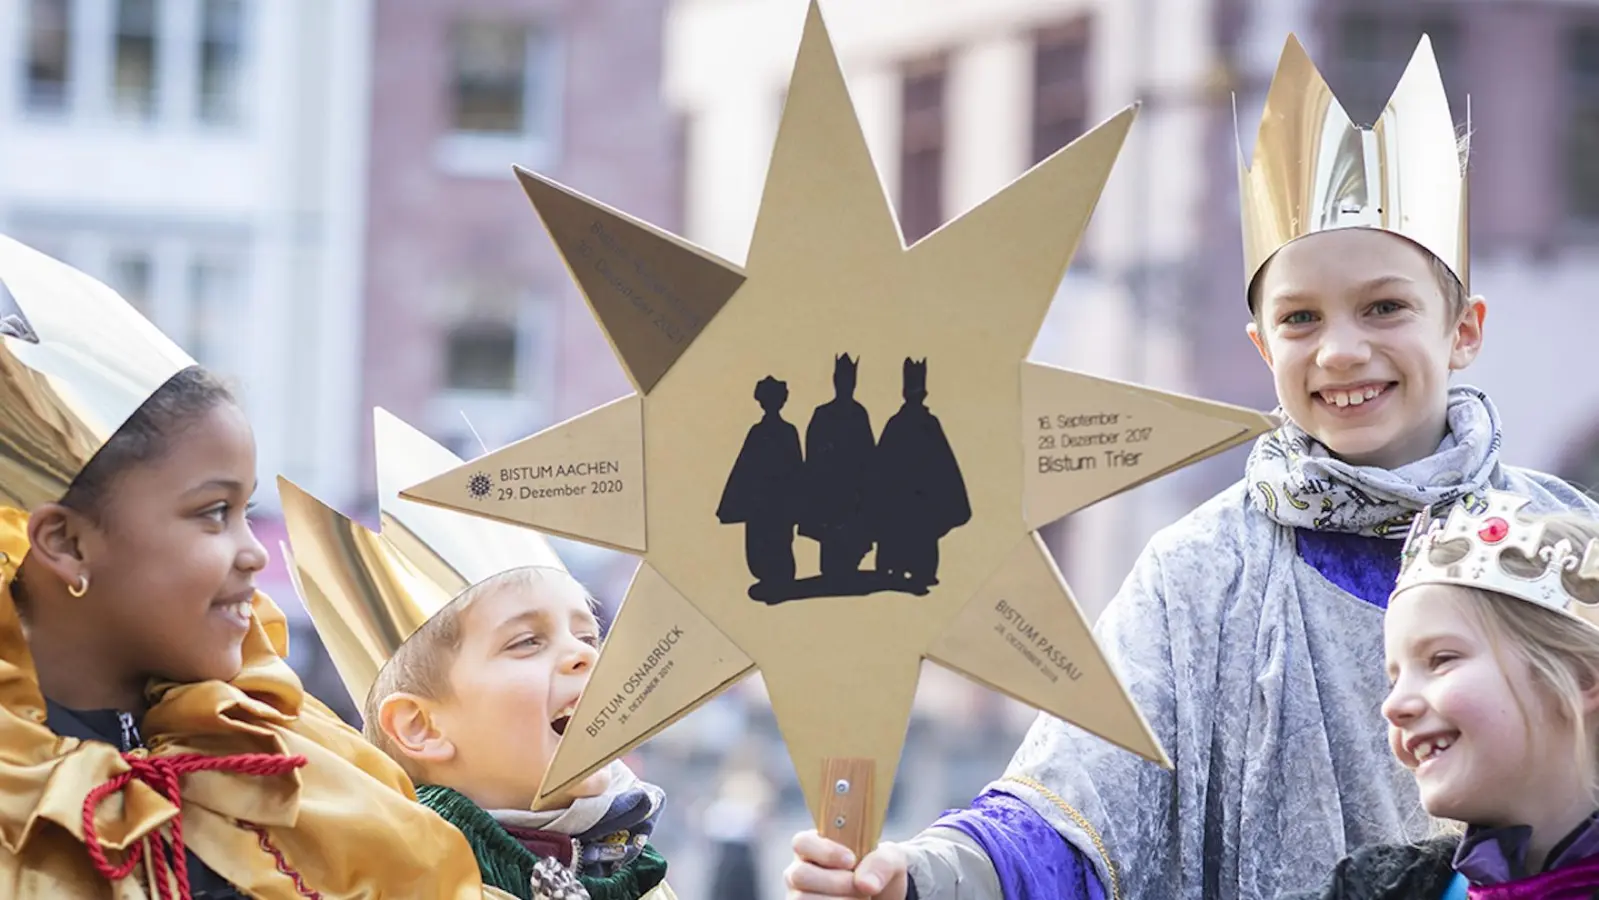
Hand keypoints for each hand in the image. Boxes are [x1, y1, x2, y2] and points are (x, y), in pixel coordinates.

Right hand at [785, 830, 908, 899]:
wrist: (883, 896)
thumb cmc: (879, 870)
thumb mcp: (890, 859)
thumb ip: (881, 863)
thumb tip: (864, 884)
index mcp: (815, 845)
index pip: (802, 842)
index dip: (825, 852)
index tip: (851, 861)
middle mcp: (801, 869)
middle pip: (799, 874)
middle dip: (835, 882)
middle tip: (860, 887)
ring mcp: (800, 894)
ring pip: (801, 899)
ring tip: (859, 899)